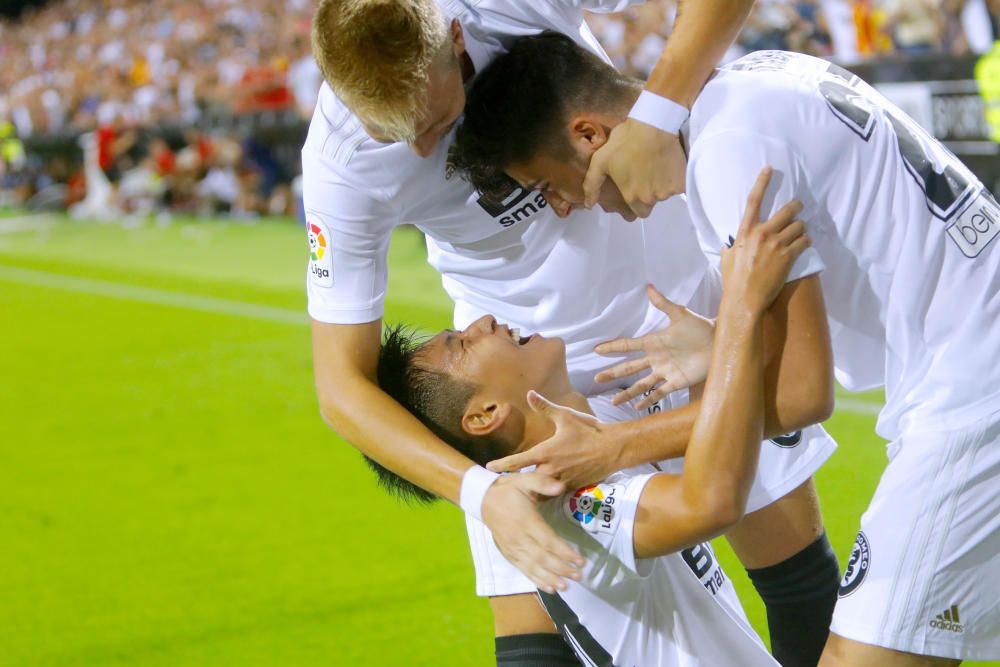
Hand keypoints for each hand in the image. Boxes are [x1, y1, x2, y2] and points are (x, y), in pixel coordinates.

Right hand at [481, 469, 583, 592]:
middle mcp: (519, 538)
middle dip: (562, 569)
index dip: (564, 552)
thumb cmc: (508, 489)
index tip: (580, 560)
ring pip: (533, 567)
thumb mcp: (525, 479)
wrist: (483, 499)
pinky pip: (523, 570)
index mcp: (526, 520)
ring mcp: (513, 548)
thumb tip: (561, 486)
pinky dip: (537, 580)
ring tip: (566, 587)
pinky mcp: (508, 554)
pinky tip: (550, 589)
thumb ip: (543, 482)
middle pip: (543, 557)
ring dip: (550, 578)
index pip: (548, 540)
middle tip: (579, 576)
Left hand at [486, 391, 625, 489]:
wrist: (614, 449)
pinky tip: (548, 487)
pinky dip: (550, 488)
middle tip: (510, 479)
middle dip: (520, 479)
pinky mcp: (572, 487)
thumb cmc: (589, 431)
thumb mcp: (565, 417)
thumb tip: (530, 393)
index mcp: (544, 453)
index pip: (516, 462)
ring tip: (527, 487)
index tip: (489, 468)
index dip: (501, 465)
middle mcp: (549, 470)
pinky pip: (555, 490)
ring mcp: (561, 481)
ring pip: (541, 487)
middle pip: (527, 478)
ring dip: (535, 485)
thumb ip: (545, 408)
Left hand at [583, 120, 685, 218]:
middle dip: (650, 195)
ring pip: (666, 194)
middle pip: (652, 204)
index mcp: (632, 196)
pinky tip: (671, 164)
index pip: (637, 212)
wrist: (654, 125)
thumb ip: (593, 185)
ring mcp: (668, 190)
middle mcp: (651, 198)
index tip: (637, 188)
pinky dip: (678, 178)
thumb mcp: (601, 160)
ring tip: (658, 165)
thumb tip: (588, 205)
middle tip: (648, 175)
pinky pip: (681, 186)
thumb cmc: (626, 141)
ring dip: (663, 184)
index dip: (636, 202)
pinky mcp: (683, 181)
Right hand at [594, 284, 714, 408]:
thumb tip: (648, 287)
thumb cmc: (701, 327)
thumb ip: (663, 304)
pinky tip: (637, 408)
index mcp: (654, 342)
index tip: (596, 349)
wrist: (719, 343)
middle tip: (596, 378)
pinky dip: (648, 400)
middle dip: (613, 373)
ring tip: (614, 402)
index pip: (628, 345)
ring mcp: (665, 372)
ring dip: (627, 393)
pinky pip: (659, 392)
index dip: (612, 347)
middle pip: (629, 368)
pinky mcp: (676, 382)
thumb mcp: (680, 314)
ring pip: (641, 384)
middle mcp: (655, 359)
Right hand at [722, 167, 809, 313]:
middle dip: (796, 207)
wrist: (744, 299)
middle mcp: (761, 234)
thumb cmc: (733, 280)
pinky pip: (804, 242)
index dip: (762, 182)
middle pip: (787, 211)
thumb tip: (730, 244)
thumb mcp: (726, 258)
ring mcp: (776, 244)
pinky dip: (806, 242)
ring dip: (802, 228)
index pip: (753, 200)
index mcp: (745, 232)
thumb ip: (731, 246)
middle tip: (799, 207)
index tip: (769, 169)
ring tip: (801, 233)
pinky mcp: (788, 256)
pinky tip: (805, 244)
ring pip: (799, 226)